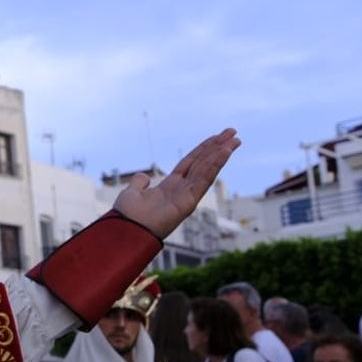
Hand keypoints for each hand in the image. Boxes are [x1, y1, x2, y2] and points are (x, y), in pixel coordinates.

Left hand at [112, 129, 239, 237]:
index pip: (190, 163)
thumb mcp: (132, 193)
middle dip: (217, 147)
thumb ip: (139, 183)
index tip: (217, 137)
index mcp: (170, 186)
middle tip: (233, 132)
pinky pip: (204, 179)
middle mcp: (181, 190)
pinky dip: (215, 165)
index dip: (203, 149)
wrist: (125, 230)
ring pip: (207, 169)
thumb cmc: (127, 216)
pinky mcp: (189, 201)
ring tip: (235, 139)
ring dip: (222, 153)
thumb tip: (143, 176)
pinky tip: (225, 151)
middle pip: (202, 163)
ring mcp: (187, 196)